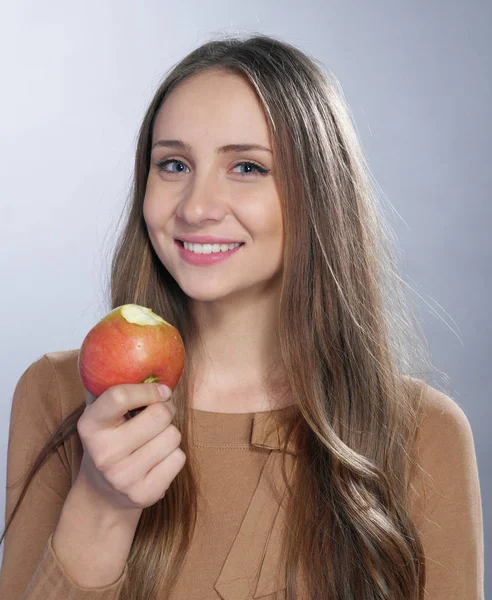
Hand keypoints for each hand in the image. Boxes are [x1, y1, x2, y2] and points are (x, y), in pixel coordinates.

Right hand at [76, 383, 185, 509]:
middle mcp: (103, 453)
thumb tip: (130, 343)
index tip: (161, 389)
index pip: (119, 396)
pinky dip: (174, 456)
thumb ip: (110, 384)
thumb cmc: (109, 440)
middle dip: (165, 411)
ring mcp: (123, 477)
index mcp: (89, 426)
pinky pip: (179, 459)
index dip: (147, 389)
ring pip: (173, 436)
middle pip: (159, 415)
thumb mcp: (101, 414)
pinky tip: (157, 461)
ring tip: (153, 441)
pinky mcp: (144, 494)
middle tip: (158, 415)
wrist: (103, 495)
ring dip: (170, 434)